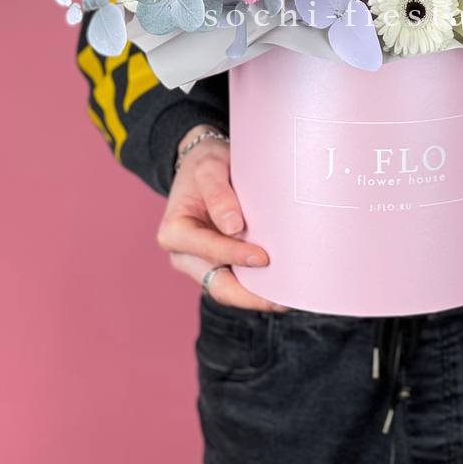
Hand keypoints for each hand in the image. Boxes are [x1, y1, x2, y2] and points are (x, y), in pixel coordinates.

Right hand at [155, 126, 288, 312]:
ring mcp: (201, 264)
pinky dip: (257, 287)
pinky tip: (281, 287)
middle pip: (218, 285)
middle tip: (283, 298)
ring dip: (257, 296)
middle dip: (250, 295)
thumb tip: (233, 227)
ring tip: (289, 297)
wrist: (206, 166)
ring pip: (229, 290)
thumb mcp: (209, 167)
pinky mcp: (218, 265)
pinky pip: (237, 282)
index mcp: (173, 232)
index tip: (264, 258)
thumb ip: (218, 193)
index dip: (236, 256)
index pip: (208, 250)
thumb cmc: (206, 164)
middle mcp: (184, 255)